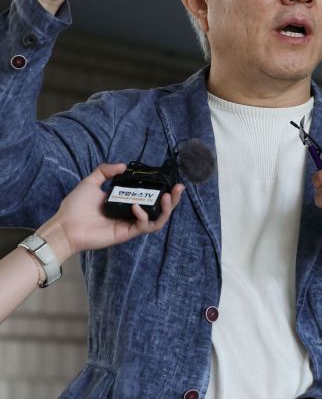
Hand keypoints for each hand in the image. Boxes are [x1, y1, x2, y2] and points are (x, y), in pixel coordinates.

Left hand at [36, 163, 183, 262]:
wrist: (65, 226)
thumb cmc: (75, 206)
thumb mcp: (90, 182)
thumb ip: (105, 171)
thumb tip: (123, 165)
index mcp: (124, 202)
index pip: (148, 196)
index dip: (160, 189)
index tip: (168, 180)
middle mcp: (130, 213)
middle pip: (158, 208)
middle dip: (172, 199)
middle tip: (178, 188)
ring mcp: (129, 224)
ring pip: (157, 220)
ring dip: (166, 209)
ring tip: (168, 196)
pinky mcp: (126, 233)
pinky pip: (143, 226)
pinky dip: (144, 215)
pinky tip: (137, 207)